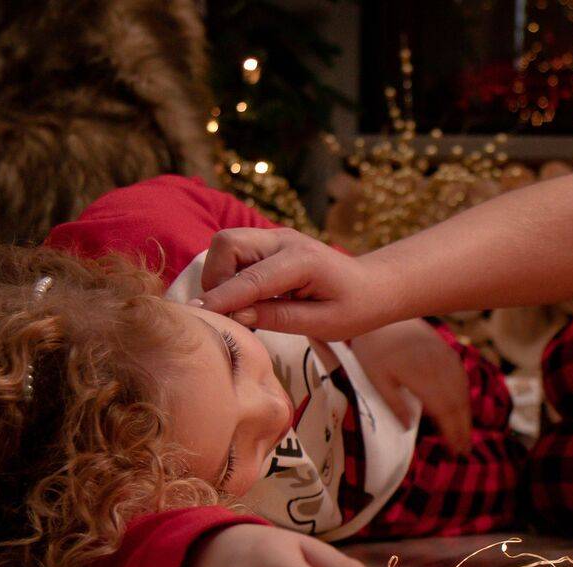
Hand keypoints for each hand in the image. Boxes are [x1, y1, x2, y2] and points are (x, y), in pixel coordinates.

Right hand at [198, 228, 395, 340]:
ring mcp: (276, 237)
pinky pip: (236, 251)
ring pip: (226, 244)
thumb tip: (237, 316)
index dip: (222, 297)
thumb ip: (279, 318)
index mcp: (303, 260)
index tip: (198, 314)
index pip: (251, 278)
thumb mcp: (323, 324)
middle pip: (227, 244)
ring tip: (238, 307)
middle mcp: (285, 240)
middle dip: (216, 278)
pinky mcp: (270, 243)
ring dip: (221, 275)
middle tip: (226, 312)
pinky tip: (246, 298)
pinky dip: (230, 273)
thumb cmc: (355, 308)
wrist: (374, 286)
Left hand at [349, 319, 472, 453]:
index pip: (444, 412)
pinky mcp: (447, 352)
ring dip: (466, 415)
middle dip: (462, 429)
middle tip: (463, 451)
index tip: (455, 451)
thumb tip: (408, 428)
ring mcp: (446, 359)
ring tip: (464, 435)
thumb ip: (394, 403)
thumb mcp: (376, 377)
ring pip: (463, 392)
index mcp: (422, 377)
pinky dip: (464, 397)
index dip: (452, 433)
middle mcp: (439, 368)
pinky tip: (462, 408)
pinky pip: (462, 378)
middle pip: (457, 405)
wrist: (384, 312)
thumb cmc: (374, 347)